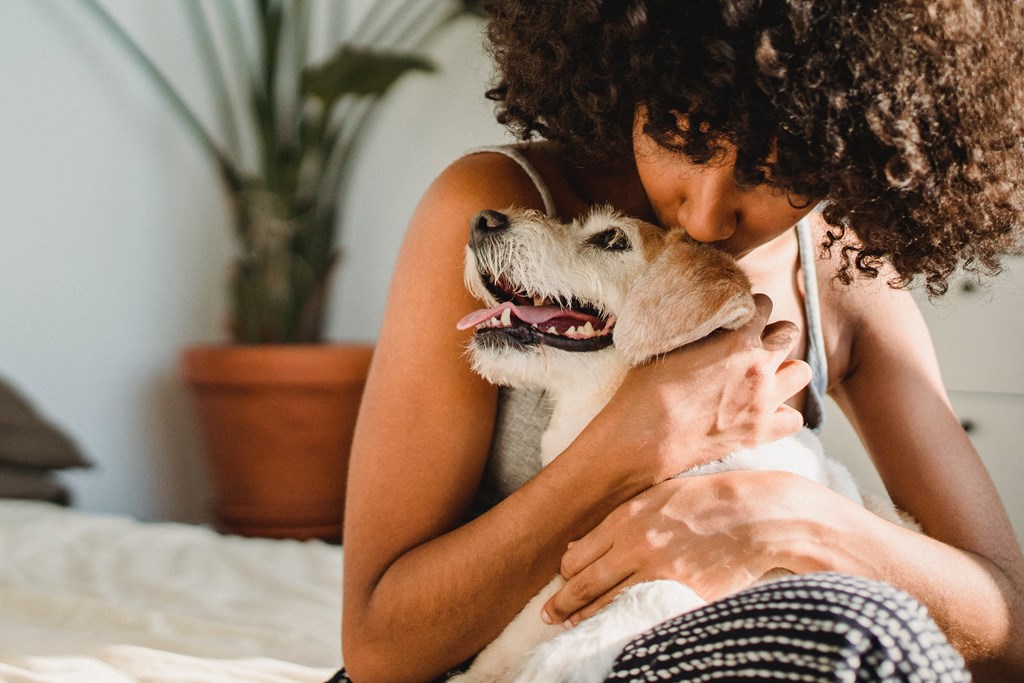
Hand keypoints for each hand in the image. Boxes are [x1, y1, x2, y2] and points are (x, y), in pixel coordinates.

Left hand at [541, 470, 832, 626]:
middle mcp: (636, 545)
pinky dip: (623, 621)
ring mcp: (658, 572)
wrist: (756, 515)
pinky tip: (614, 626)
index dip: (565, 573)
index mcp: (627, 518)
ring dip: (586, 616)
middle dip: (562, 603)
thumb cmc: (705, 501)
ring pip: (608, 603)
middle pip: (584, 584)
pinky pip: (642, 612)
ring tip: (571, 625)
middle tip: (549, 615)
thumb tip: (578, 548)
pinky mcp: (682, 593)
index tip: (562, 581)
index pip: (578, 556)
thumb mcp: (655, 497)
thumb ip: (617, 521)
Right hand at [592, 293, 811, 482]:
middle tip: (755, 344)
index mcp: (737, 339)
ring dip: (785, 370)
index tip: (742, 316)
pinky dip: (782, 414)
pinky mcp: (761, 432)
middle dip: (774, 334)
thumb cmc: (647, 389)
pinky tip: (764, 412)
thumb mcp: (673, 346)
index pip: (763, 305)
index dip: (751, 309)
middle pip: (789, 334)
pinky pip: (795, 418)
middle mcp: (759, 367)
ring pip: (802, 372)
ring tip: (766, 375)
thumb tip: (711, 323)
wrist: (645, 437)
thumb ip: (703, 332)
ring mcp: (764, 401)